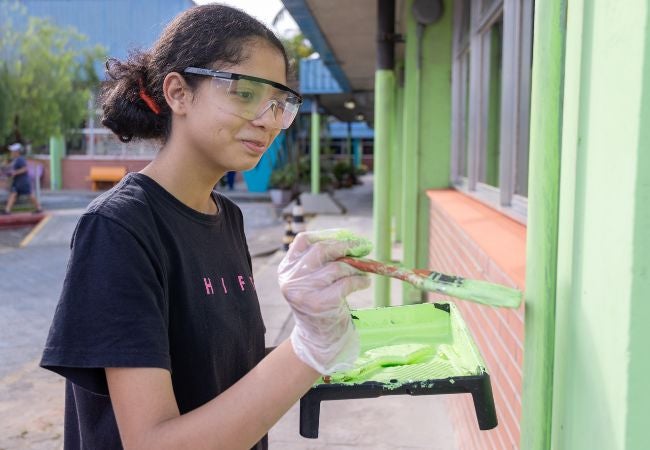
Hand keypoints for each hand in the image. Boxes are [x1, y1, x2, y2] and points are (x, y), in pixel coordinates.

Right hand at [278, 229, 371, 373]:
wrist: (317, 338)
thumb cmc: (320, 303)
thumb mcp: (312, 279)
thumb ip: (322, 260)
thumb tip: (351, 240)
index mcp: (286, 269)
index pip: (303, 240)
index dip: (327, 235)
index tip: (346, 236)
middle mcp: (291, 279)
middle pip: (321, 250)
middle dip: (345, 246)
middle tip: (363, 246)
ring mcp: (304, 292)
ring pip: (336, 267)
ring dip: (355, 267)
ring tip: (363, 271)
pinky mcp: (320, 304)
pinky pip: (346, 283)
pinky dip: (360, 281)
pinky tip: (364, 283)